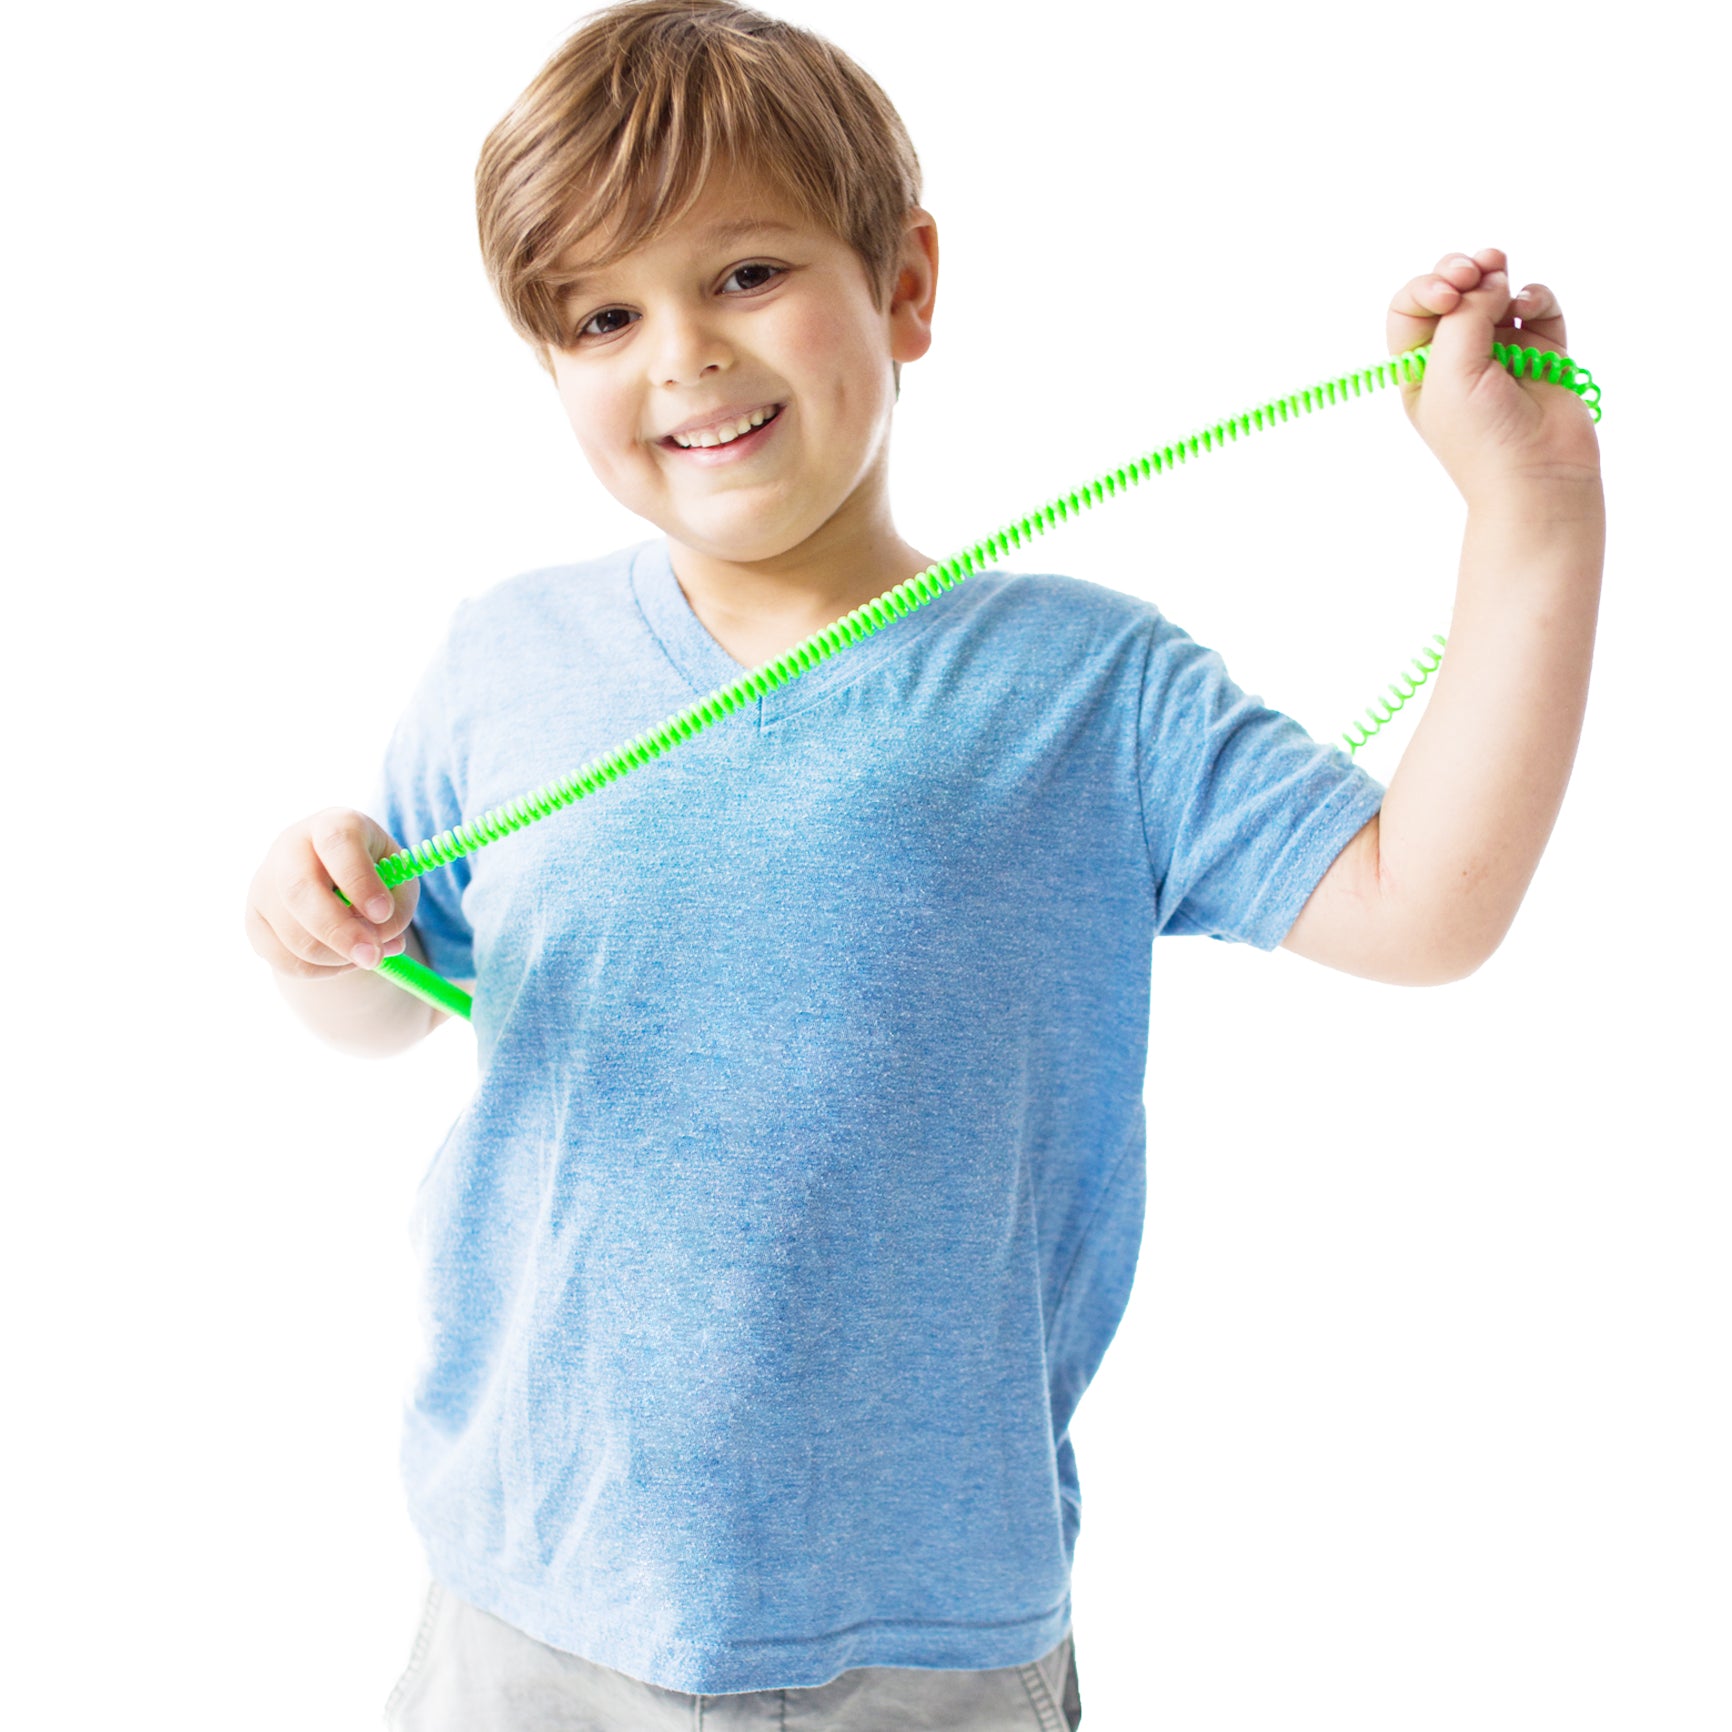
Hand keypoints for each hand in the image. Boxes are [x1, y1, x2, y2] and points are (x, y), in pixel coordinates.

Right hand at [245, 807, 417, 978]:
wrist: (334, 882)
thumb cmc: (375, 875)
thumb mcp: (399, 880)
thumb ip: (398, 908)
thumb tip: (381, 944)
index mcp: (333, 824)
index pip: (338, 843)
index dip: (360, 880)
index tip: (383, 913)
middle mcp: (290, 847)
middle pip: (300, 890)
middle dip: (340, 931)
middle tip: (373, 957)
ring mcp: (265, 883)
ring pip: (292, 933)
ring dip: (336, 957)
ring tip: (367, 956)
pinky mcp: (254, 920)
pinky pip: (282, 958)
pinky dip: (319, 971)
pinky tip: (342, 961)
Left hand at [1388, 247, 1601, 507]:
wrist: (1539, 474)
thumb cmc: (1482, 435)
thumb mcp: (1450, 371)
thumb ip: (1464, 314)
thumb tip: (1491, 281)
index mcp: (1420, 369)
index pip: (1410, 308)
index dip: (1427, 288)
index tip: (1450, 294)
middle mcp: (1457, 358)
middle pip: (1452, 292)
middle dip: (1461, 271)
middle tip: (1473, 271)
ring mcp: (1501, 353)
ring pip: (1495, 292)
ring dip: (1496, 276)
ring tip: (1499, 271)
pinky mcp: (1542, 352)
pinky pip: (1536, 306)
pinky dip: (1534, 296)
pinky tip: (1528, 307)